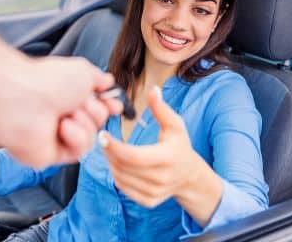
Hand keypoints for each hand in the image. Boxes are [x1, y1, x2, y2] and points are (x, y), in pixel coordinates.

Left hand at [0, 26, 122, 168]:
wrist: (22, 100)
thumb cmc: (47, 81)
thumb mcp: (84, 71)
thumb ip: (99, 78)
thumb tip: (108, 82)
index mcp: (66, 93)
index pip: (95, 104)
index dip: (108, 105)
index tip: (115, 104)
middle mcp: (60, 113)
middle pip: (97, 121)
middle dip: (95, 111)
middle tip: (81, 102)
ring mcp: (55, 135)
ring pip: (91, 137)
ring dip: (85, 124)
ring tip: (67, 115)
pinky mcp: (51, 154)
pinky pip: (78, 152)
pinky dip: (75, 137)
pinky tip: (62, 128)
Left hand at [99, 86, 201, 207]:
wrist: (190, 176)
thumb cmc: (179, 146)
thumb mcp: (175, 125)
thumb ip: (161, 108)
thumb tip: (153, 89)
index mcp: (167, 158)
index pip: (133, 155)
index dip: (114, 147)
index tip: (102, 135)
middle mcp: (161, 179)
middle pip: (124, 167)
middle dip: (109, 152)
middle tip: (103, 139)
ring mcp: (154, 193)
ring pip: (120, 178)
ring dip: (111, 163)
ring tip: (112, 150)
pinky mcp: (148, 201)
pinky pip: (123, 187)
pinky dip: (117, 174)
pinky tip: (119, 163)